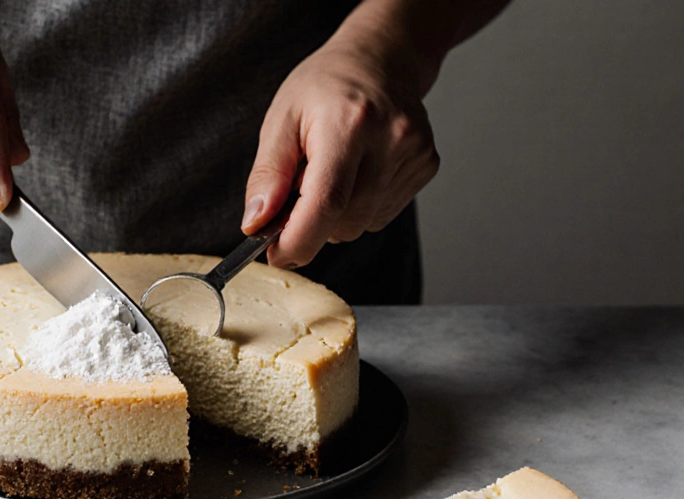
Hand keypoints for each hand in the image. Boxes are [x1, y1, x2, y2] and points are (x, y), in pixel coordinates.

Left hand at [242, 33, 438, 268]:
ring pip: (364, 225)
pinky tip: (358, 171)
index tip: (277, 254)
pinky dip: (361, 206)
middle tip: (299, 194)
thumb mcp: (281, 119)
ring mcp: (414, 153)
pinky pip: (383, 214)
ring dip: (338, 215)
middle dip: (314, 224)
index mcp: (348, 123)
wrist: (379, 58)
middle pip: (346, 223)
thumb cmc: (325, 86)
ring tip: (333, 171)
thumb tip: (256, 224)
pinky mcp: (426, 165)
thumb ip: (267, 175)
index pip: (326, 203)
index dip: (298, 240)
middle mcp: (389, 138)